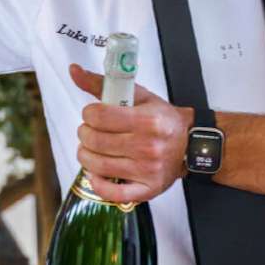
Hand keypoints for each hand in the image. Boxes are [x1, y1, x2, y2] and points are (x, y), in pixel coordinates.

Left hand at [70, 63, 192, 203]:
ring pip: (98, 166)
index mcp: (147, 120)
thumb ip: (103, 84)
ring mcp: (147, 170)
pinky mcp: (147, 189)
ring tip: (90, 149)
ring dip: (86, 155)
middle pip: (95, 141)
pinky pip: (113, 193)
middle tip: (89, 131)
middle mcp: (147, 146)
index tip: (92, 114)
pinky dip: (98, 184)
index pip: (99, 116)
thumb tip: (74, 71)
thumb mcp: (139, 95)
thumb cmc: (163, 119)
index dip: (88, 114)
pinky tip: (96, 173)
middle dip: (84, 133)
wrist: (191, 144)